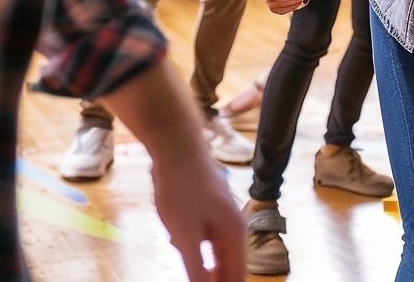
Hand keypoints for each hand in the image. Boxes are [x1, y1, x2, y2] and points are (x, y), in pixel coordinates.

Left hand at [148, 137, 245, 280]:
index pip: (238, 275)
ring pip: (214, 251)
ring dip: (200, 263)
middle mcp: (233, 223)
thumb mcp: (185, 234)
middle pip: (228, 264)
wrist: (176, 145)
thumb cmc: (182, 187)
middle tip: (192, 278)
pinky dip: (192, 245)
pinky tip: (176, 239)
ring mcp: (220, 214)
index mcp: (235, 231)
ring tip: (184, 255)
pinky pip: (204, 237)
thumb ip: (196, 269)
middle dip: (212, 278)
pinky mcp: (208, 208)